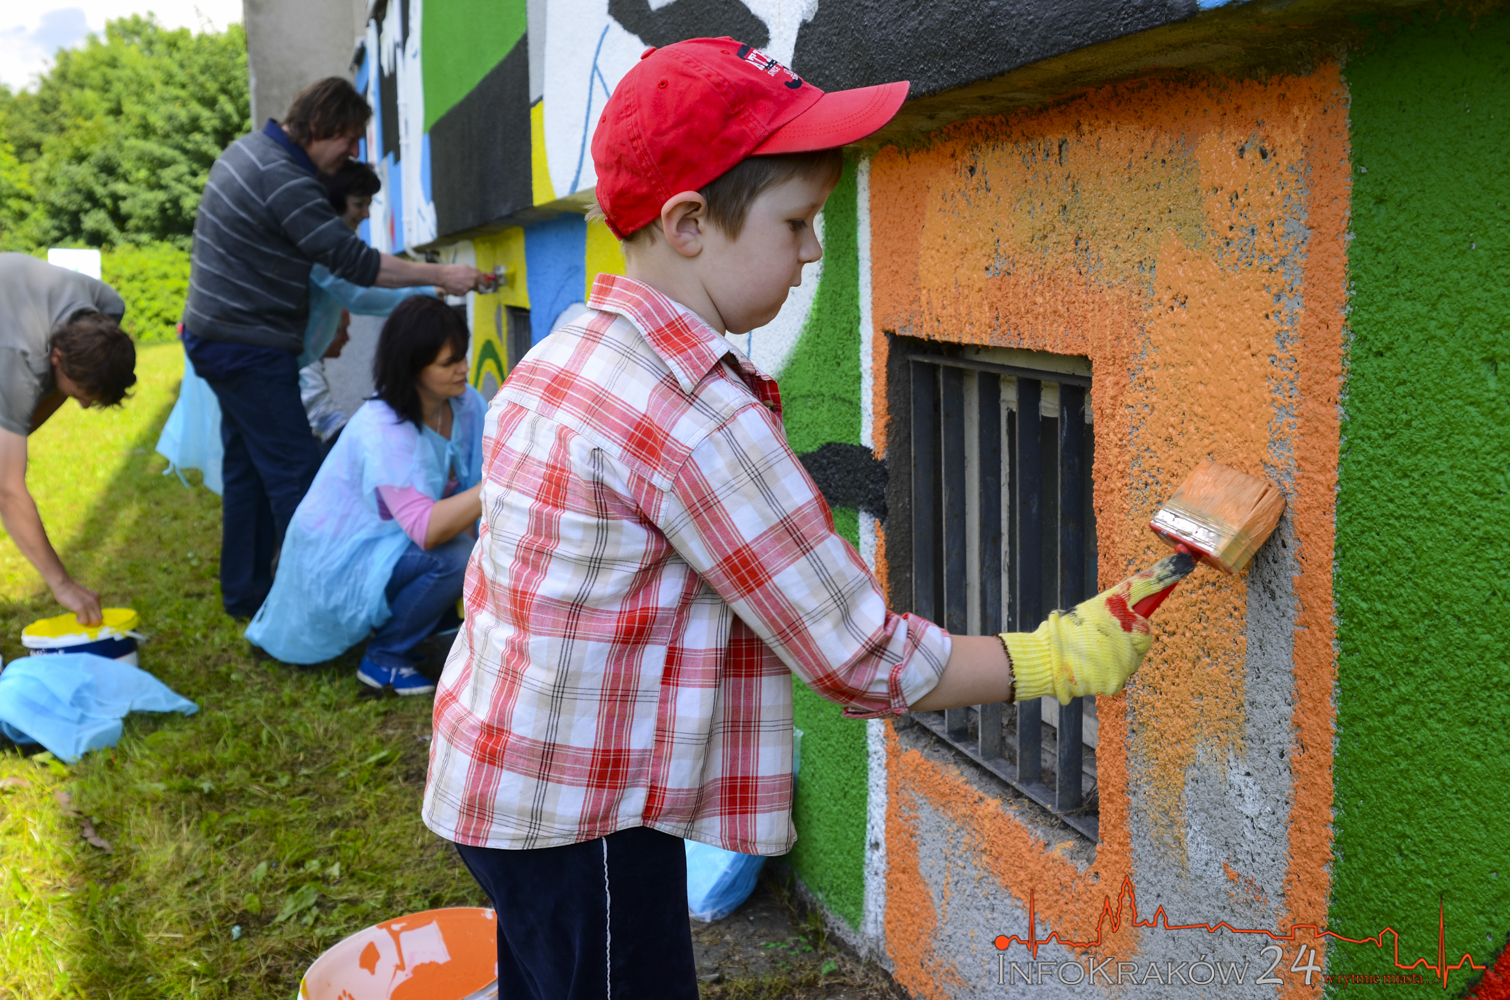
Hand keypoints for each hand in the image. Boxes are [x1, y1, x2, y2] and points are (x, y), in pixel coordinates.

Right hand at [52, 578, 102, 625]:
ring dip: (87, 622)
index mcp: (96, 597)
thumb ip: (88, 601)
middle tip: (83, 619)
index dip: (93, 616)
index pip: (100, 611)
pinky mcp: (81, 608)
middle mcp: (95, 601)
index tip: (86, 616)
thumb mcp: (84, 595)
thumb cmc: (69, 590)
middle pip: (100, 618)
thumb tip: (88, 611)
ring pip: (95, 621)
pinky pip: (85, 621)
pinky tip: (76, 618)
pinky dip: (81, 622)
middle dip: (92, 621)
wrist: (63, 584)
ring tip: (79, 618)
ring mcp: (89, 605)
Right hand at [435, 264, 487, 295]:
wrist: (443, 276)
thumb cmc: (454, 270)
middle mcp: (473, 283)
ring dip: (466, 287)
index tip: (487, 286)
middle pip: (477, 288)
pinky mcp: (462, 294)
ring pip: (469, 290)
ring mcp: (467, 289)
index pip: (486, 282)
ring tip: (458, 282)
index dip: (487, 285)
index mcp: (475, 275)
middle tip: (468, 283)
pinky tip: (455, 285)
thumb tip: (483, 274)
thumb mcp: (466, 267)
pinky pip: (463, 292)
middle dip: (474, 286)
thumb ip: (476, 272)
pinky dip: (460, 290)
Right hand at [1001, 552, 1194, 703]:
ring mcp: (1124, 652)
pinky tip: (1091, 669)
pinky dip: (1109, 674)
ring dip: (1119, 658)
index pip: (1144, 584)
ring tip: (1092, 656)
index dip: (1166, 573)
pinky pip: (1122, 674)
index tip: (1185, 558)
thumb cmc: (1060, 635)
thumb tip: (1129, 622)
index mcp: (1111, 603)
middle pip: (1144, 633)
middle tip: (1105, 641)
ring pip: (1133, 657)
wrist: (1043, 660)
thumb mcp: (1086, 612)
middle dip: (1132, 638)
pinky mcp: (1120, 675)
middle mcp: (1122, 624)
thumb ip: (1112, 615)